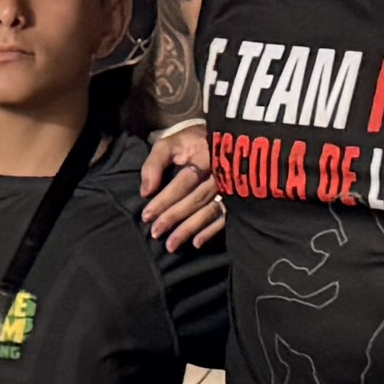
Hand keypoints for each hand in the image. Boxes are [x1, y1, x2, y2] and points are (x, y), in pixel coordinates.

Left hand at [136, 117, 223, 250]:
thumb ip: (155, 163)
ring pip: (210, 211)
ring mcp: (232, 187)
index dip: (165, 199)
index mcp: (206, 157)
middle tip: (156, 233)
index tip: (147, 215)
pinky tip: (197, 243)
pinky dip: (212, 231)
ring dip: (190, 229)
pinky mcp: (238, 199)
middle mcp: (221, 173)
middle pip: (196, 199)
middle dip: (174, 217)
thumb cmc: (193, 142)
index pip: (183, 182)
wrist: (227, 138)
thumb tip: (145, 191)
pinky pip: (226, 217)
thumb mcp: (172, 142)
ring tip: (171, 245)